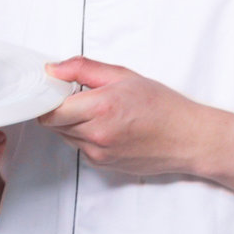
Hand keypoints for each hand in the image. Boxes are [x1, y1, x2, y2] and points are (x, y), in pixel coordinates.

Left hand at [38, 56, 207, 177]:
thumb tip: (53, 69)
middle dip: (58, 108)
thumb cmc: (162, 106)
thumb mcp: (122, 75)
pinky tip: (105, 125)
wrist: (187, 138)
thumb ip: (83, 69)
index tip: (52, 88)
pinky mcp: (103, 165)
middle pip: (53, 124)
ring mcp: (98, 154)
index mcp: (100, 108)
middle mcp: (96, 135)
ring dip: (70, 123)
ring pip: (65, 136)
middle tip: (75, 95)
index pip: (50, 111)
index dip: (46, 98)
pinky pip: (80, 148)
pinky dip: (83, 135)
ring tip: (95, 109)